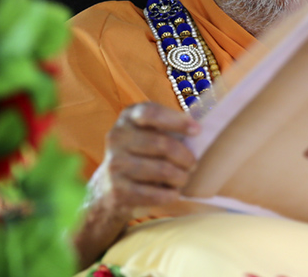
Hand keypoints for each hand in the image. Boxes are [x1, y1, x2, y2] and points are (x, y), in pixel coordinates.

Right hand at [74, 103, 199, 267]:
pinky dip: (170, 195)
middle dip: (185, 157)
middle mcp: (117, 137)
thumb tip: (199, 128)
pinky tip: (173, 193)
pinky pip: (154, 193)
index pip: (151, 113)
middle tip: (193, 164)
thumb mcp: (149, 133)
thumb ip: (170, 126)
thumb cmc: (142, 153)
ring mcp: (114, 164)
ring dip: (180, 177)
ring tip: (183, 179)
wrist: (107, 188)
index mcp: (128, 117)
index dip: (177, 121)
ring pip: (162, 170)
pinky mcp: (116, 190)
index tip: (197, 131)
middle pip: (162, 144)